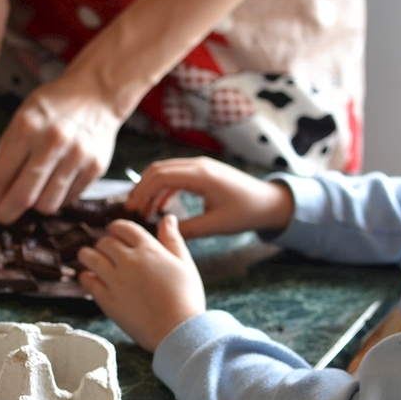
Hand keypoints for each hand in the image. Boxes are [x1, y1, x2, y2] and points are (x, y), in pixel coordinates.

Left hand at [0, 71, 120, 237]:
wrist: (96, 93)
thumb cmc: (51, 108)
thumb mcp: (20, 121)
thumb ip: (3, 158)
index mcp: (27, 128)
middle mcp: (53, 142)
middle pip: (23, 198)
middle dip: (5, 214)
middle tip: (1, 215)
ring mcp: (77, 156)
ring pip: (47, 206)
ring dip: (34, 205)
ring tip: (34, 188)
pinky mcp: (95, 167)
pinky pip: (67, 200)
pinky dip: (56, 197)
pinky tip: (55, 180)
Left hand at [78, 215, 205, 351]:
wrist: (177, 330)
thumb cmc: (186, 298)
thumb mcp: (184, 264)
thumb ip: (173, 240)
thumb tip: (168, 218)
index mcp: (148, 249)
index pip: (124, 228)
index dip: (117, 228)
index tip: (115, 232)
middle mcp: (128, 261)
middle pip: (105, 242)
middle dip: (104, 243)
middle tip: (105, 249)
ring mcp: (115, 280)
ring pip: (90, 257)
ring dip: (87, 255)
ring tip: (88, 257)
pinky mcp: (106, 299)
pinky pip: (87, 282)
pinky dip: (85, 277)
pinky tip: (89, 277)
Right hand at [123, 157, 294, 238]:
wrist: (269, 202)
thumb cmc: (246, 213)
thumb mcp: (215, 225)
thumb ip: (187, 230)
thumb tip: (161, 234)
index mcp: (201, 175)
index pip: (160, 176)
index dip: (141, 192)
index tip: (131, 209)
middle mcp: (199, 165)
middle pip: (158, 170)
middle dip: (140, 188)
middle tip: (131, 210)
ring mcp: (201, 166)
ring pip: (165, 171)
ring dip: (150, 188)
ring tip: (142, 209)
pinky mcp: (203, 172)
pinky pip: (176, 176)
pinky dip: (163, 189)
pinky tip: (159, 206)